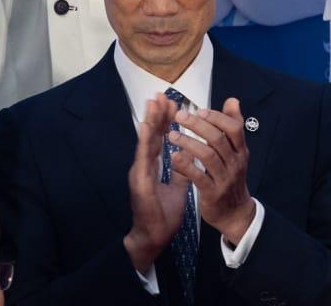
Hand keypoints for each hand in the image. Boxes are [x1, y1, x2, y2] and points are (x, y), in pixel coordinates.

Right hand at [124, 94, 187, 273]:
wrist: (153, 237)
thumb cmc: (162, 214)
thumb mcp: (178, 188)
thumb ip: (182, 170)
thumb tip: (190, 154)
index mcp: (154, 166)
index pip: (161, 138)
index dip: (166, 120)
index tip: (173, 102)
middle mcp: (145, 166)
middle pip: (152, 135)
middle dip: (158, 114)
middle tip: (163, 93)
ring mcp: (140, 172)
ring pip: (145, 141)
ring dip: (149, 121)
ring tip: (153, 102)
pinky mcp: (140, 182)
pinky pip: (143, 158)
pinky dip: (144, 141)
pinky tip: (147, 127)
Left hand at [169, 98, 255, 246]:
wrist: (235, 213)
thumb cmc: (231, 178)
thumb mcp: (237, 152)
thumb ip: (232, 126)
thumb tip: (232, 100)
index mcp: (241, 151)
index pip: (234, 128)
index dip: (217, 117)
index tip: (199, 110)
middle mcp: (235, 163)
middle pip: (218, 139)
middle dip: (197, 125)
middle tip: (179, 116)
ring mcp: (224, 178)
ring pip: (207, 155)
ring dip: (188, 143)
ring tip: (171, 135)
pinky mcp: (213, 193)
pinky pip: (198, 176)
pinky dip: (186, 166)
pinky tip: (174, 157)